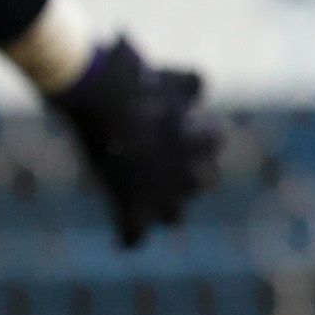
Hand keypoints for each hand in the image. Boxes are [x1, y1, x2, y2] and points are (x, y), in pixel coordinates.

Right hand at [50, 35, 218, 248]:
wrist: (101, 99)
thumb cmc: (135, 83)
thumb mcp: (169, 77)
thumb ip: (190, 84)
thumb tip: (199, 86)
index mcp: (200, 141)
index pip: (213, 143)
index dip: (200, 136)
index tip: (183, 127)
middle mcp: (187, 171)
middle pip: (198, 183)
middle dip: (184, 176)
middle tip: (161, 162)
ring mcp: (158, 193)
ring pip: (172, 214)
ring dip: (163, 207)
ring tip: (145, 198)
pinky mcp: (127, 205)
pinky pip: (132, 235)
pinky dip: (128, 236)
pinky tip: (123, 237)